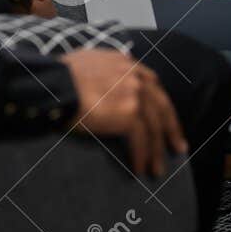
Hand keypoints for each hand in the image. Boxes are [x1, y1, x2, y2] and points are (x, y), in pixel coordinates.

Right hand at [61, 49, 187, 176]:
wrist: (52, 84)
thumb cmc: (58, 77)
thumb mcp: (86, 62)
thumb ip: (103, 68)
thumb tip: (104, 75)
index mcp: (125, 63)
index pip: (151, 84)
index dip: (159, 105)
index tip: (164, 120)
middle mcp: (134, 75)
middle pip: (161, 105)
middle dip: (171, 129)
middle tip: (178, 147)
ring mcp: (134, 94)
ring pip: (153, 126)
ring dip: (156, 150)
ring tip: (157, 170)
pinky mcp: (128, 113)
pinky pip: (141, 139)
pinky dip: (141, 156)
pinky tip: (139, 169)